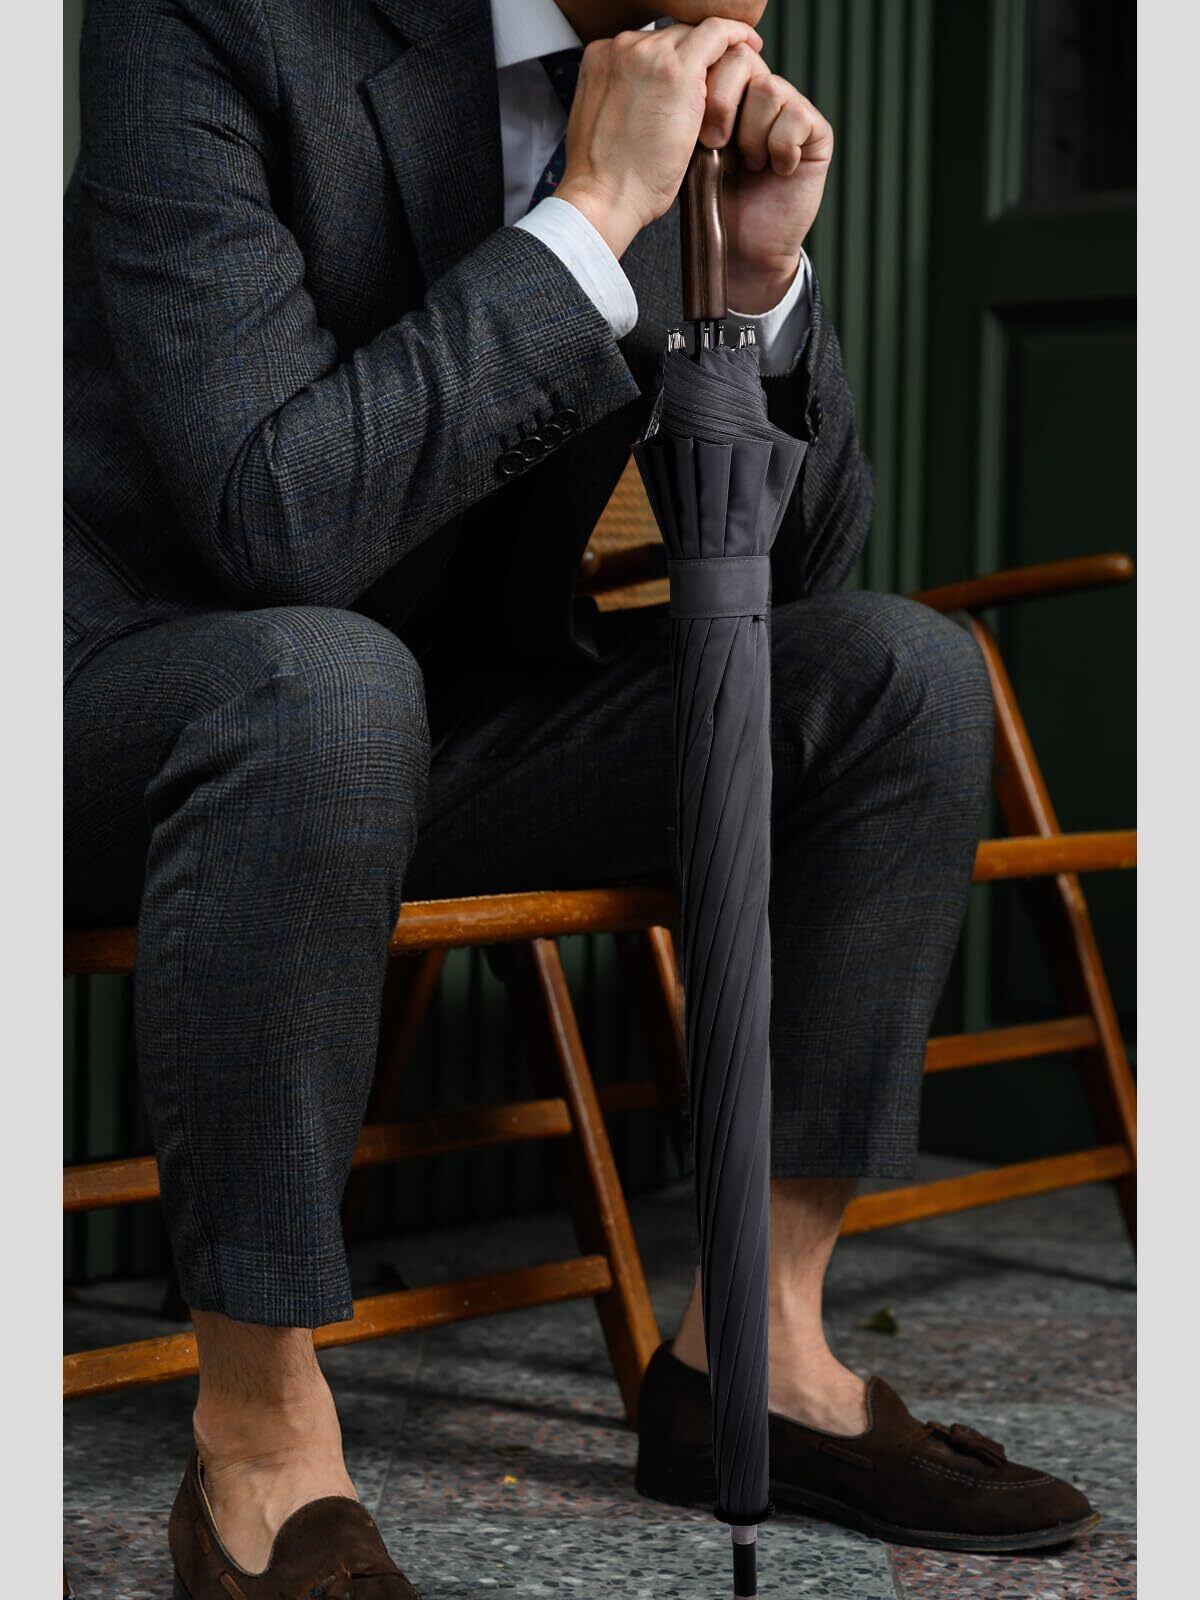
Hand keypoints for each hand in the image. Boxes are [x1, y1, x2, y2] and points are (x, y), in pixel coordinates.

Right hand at [556, 18, 763, 259]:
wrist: (603, 198)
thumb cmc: (607, 181)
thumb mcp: (607, 127)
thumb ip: (625, 100)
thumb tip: (652, 104)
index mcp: (601, 59)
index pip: (650, 45)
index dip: (677, 57)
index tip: (695, 73)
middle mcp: (621, 48)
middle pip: (674, 36)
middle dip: (699, 53)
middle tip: (722, 73)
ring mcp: (647, 54)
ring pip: (694, 33)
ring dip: (716, 53)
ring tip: (737, 72)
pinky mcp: (676, 70)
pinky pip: (716, 33)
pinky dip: (736, 37)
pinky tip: (749, 47)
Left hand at [700, 45, 832, 311]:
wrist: (741, 249)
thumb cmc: (714, 201)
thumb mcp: (695, 148)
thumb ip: (699, 107)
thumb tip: (693, 70)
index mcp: (731, 93)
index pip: (720, 54)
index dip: (707, 83)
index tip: (695, 126)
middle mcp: (762, 96)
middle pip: (744, 61)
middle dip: (723, 102)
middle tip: (715, 144)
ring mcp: (792, 112)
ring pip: (769, 89)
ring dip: (752, 133)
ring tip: (750, 164)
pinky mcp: (816, 135)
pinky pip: (798, 118)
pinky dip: (781, 147)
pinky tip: (777, 171)